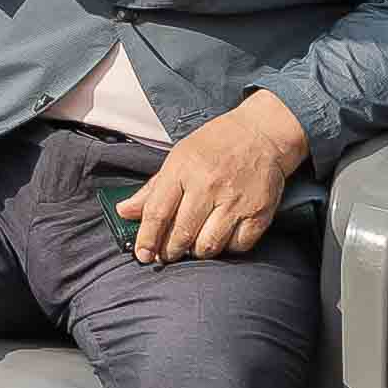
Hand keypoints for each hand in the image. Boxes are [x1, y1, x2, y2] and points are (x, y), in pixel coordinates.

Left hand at [118, 90, 310, 261]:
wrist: (262, 134)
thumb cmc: (217, 144)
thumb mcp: (179, 157)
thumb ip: (152, 188)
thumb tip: (125, 211)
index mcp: (183, 169)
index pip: (157, 212)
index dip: (147, 239)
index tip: (143, 254)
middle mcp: (209, 186)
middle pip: (182, 234)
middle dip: (170, 251)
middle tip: (167, 254)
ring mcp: (235, 201)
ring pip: (209, 245)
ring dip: (197, 252)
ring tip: (193, 245)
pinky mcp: (259, 213)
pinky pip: (237, 246)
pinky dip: (226, 248)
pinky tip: (220, 237)